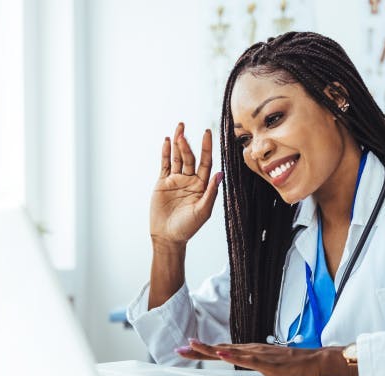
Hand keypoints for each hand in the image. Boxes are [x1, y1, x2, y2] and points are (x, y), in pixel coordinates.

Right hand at [149, 122, 222, 245]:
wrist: (168, 236)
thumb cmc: (188, 227)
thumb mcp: (203, 211)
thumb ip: (211, 192)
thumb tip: (221, 174)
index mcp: (202, 185)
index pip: (205, 162)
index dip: (206, 147)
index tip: (207, 133)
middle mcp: (190, 180)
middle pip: (189, 157)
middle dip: (187, 144)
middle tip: (183, 130)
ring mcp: (175, 180)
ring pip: (177, 158)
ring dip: (177, 144)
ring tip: (178, 129)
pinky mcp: (163, 183)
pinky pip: (165, 165)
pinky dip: (166, 153)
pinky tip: (167, 141)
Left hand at [175, 339, 344, 375]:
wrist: (315, 362)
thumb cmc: (293, 365)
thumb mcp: (265, 368)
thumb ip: (251, 367)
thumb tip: (238, 368)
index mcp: (248, 352)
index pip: (220, 350)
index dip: (202, 349)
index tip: (185, 349)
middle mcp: (250, 350)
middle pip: (219, 349)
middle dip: (198, 349)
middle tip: (179, 349)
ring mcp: (258, 355)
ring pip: (229, 351)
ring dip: (210, 349)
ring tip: (193, 346)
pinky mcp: (268, 363)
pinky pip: (248, 360)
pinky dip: (233, 357)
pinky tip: (221, 355)